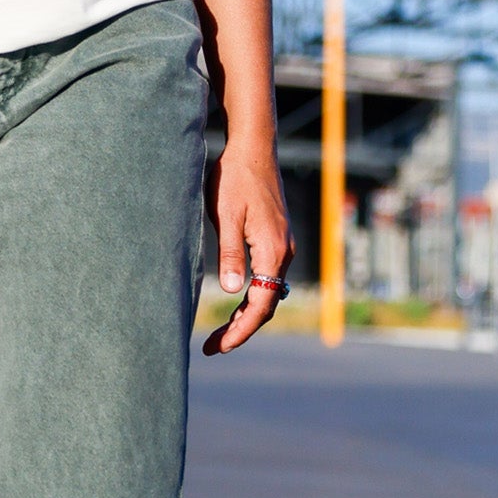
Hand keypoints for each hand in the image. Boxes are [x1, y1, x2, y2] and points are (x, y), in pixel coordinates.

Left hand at [202, 138, 294, 354]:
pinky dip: (252, 296)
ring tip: (220, 333)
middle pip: (266, 305)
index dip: (240, 330)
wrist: (253, 149)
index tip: (219, 347)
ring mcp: (283, 246)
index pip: (260, 305)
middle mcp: (284, 253)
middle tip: (212, 348)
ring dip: (247, 315)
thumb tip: (231, 290)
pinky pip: (268, 278)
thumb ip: (230, 252)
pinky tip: (234, 300)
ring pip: (269, 293)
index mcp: (273, 251)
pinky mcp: (276, 239)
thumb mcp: (226, 215)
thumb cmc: (235, 178)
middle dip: (241, 329)